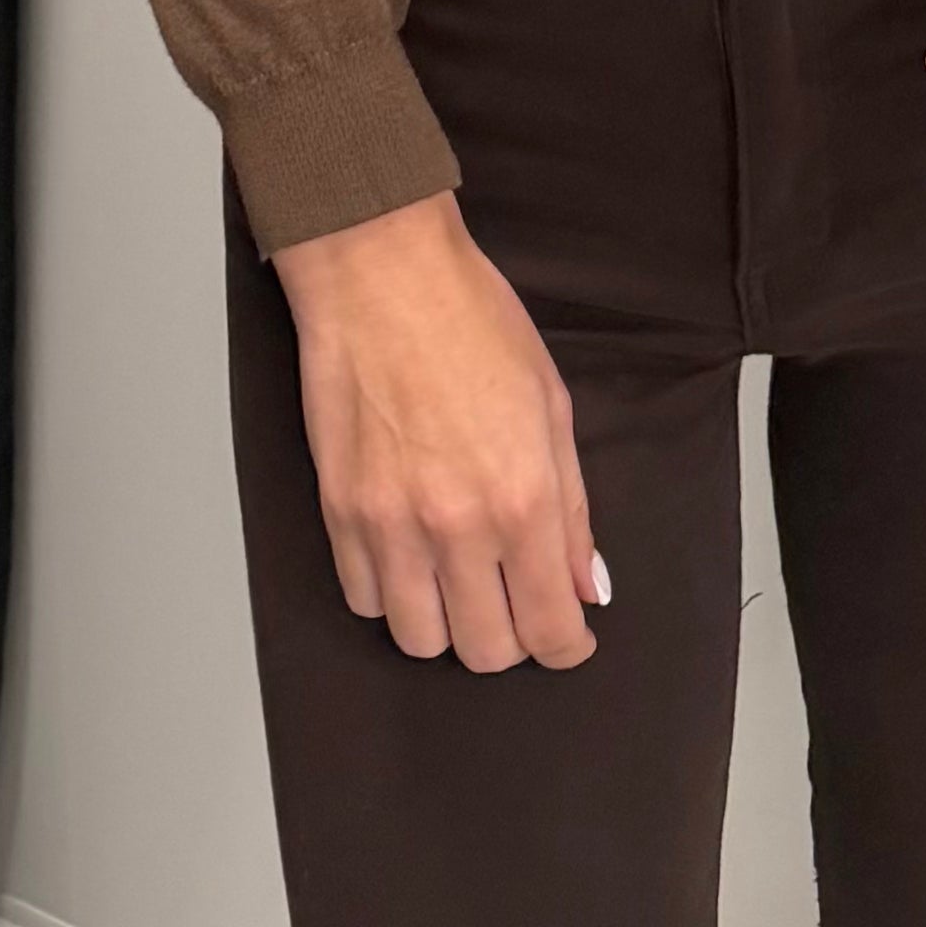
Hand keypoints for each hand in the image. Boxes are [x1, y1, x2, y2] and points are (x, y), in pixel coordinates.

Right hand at [271, 192, 605, 671]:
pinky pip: (365, 600)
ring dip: (448, 624)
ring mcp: (391, 525)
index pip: (551, 626)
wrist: (381, 274)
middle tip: (515, 599)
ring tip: (459, 581)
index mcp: (522, 497)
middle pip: (487, 651)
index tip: (570, 637)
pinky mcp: (339, 514)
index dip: (568, 646)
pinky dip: (392, 594)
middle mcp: (457, 526)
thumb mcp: (550, 404)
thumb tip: (586, 585)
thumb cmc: (471, 320)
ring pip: (421, 641)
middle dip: (512, 638)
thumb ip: (572, 507)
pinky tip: (409, 555)